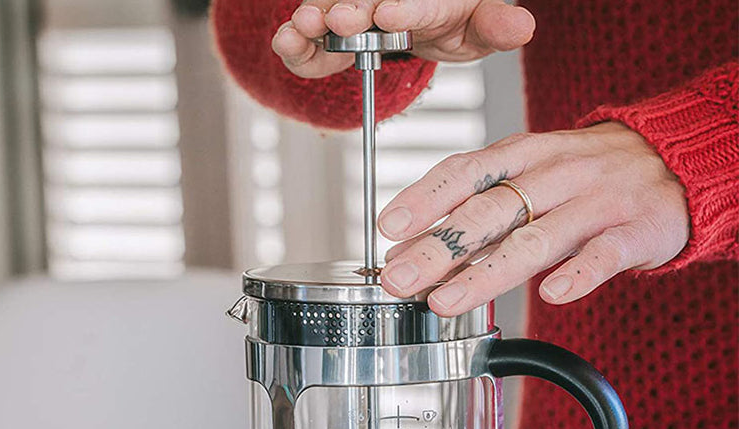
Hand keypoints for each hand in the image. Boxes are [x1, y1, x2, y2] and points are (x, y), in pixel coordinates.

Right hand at [271, 0, 534, 78]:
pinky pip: (308, 36)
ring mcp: (353, 7)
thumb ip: (494, 27)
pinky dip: (295, 44)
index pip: (418, 3)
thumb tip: (522, 27)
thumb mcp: (476, 27)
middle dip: (352, 9)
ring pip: (328, 11)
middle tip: (343, 18)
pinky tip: (285, 43)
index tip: (389, 13)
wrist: (414, 19)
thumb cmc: (449, 19)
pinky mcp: (328, 26)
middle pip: (365, 1)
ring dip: (313, 20)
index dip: (403, 8)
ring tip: (302, 27)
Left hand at [377, 123, 689, 315]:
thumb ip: (472, 213)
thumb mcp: (527, 177)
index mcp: (525, 156)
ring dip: (486, 272)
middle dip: (439, 247)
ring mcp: (596, 202)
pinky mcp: (635, 231)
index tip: (388, 228)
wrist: (673, 163)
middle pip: (490, 210)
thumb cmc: (583, 177)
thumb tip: (408, 247)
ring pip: (537, 238)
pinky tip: (552, 296)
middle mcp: (556, 174)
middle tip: (399, 277)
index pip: (467, 172)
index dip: (426, 199)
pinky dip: (579, 274)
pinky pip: (605, 254)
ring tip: (446, 301)